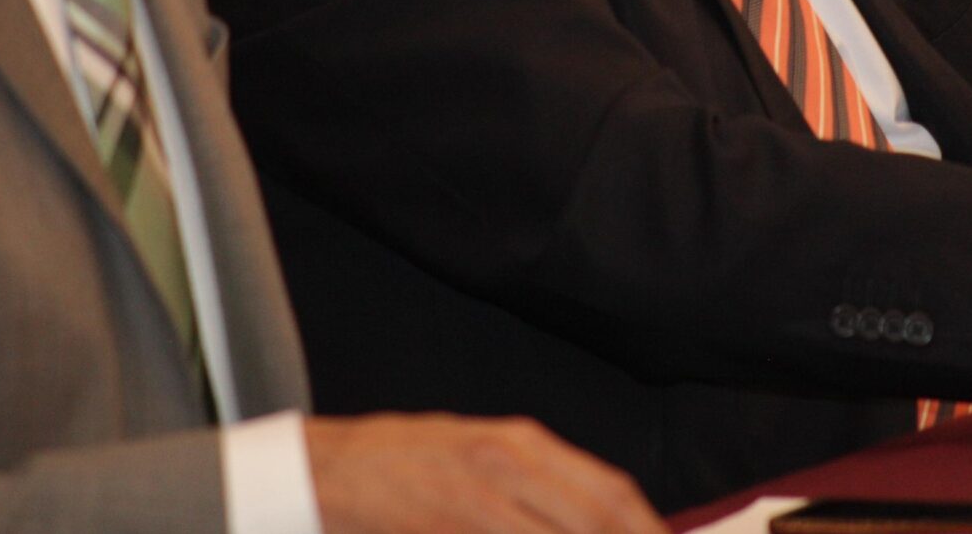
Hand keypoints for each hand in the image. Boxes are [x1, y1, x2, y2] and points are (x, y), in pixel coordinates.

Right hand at [305, 413, 664, 533]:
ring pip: (559, 532)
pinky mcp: (447, 523)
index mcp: (520, 445)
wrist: (324, 472)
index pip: (609, 492)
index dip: (647, 530)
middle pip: (597, 516)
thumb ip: (538, 489)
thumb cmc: (405, 469)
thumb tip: (600, 518)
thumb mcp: (480, 464)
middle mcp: (506, 463)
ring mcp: (476, 497)